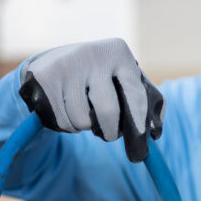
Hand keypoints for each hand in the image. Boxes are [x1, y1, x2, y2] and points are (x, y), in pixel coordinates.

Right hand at [19, 38, 164, 161]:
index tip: (140, 147)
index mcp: (118, 52)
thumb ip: (146, 102)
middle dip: (110, 132)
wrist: (53, 60)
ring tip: (83, 111)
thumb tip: (155, 133)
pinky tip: (65, 109)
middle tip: (108, 136)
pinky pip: (62, 121)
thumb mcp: (124, 78)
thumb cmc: (100, 76)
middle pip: (108, 111)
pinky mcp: (45, 79)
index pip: (135, 94)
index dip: (138, 125)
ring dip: (85, 127)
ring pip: (83, 121)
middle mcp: (93, 54)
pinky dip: (67, 125)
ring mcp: (66, 65)